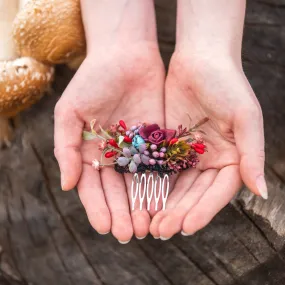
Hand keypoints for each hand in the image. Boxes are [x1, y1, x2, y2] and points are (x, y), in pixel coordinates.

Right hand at [54, 44, 164, 241]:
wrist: (126, 55)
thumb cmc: (93, 80)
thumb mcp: (70, 112)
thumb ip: (66, 148)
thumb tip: (67, 186)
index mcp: (91, 153)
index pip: (93, 188)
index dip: (98, 208)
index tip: (105, 227)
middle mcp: (114, 157)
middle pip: (118, 192)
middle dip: (122, 213)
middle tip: (129, 234)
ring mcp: (138, 151)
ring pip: (140, 185)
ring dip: (142, 206)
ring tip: (147, 227)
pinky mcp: (158, 142)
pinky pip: (160, 168)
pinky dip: (161, 187)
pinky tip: (163, 204)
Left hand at [150, 50, 264, 238]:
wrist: (200, 59)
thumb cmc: (228, 83)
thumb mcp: (245, 117)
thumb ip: (253, 154)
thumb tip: (263, 192)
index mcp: (232, 158)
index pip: (218, 192)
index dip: (203, 211)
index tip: (185, 228)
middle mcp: (211, 160)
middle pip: (194, 194)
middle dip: (178, 213)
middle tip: (161, 231)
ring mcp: (189, 154)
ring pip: (176, 186)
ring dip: (163, 205)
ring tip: (150, 224)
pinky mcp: (169, 145)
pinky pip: (160, 168)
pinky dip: (152, 185)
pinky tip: (141, 199)